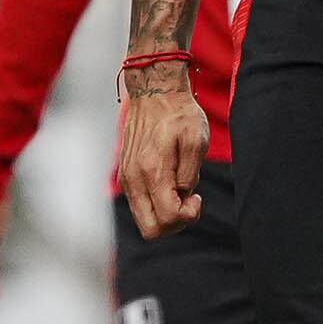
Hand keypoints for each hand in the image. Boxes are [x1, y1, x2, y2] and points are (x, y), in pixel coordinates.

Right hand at [115, 75, 209, 237]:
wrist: (154, 93)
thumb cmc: (179, 114)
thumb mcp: (196, 139)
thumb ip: (190, 174)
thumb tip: (182, 196)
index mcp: (152, 171)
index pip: (167, 218)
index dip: (187, 216)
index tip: (197, 197)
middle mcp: (134, 179)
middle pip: (151, 230)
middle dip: (175, 223)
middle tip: (189, 201)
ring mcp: (127, 178)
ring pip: (144, 220)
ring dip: (166, 213)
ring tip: (180, 188)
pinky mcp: (126, 175)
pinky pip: (139, 205)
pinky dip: (156, 203)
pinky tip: (169, 182)